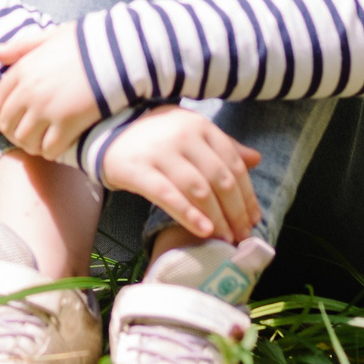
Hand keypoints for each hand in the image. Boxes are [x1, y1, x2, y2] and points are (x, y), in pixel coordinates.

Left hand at [0, 26, 102, 156]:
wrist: (117, 53)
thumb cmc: (85, 43)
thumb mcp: (49, 37)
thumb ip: (20, 46)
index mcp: (23, 70)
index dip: (3, 113)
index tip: (14, 119)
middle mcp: (29, 91)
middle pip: (8, 124)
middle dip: (14, 133)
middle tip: (27, 135)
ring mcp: (46, 109)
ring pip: (24, 140)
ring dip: (31, 145)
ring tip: (41, 143)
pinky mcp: (67, 124)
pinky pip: (48, 149)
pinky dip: (50, 152)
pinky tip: (57, 147)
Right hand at [100, 107, 261, 241]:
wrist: (107, 129)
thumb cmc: (156, 135)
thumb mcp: (190, 132)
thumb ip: (222, 145)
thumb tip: (256, 159)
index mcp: (200, 126)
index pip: (233, 163)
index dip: (247, 194)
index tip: (254, 218)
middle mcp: (184, 135)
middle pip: (220, 178)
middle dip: (236, 211)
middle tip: (242, 235)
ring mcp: (160, 152)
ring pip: (198, 189)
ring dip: (217, 218)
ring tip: (226, 238)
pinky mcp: (139, 169)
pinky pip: (168, 195)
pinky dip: (189, 215)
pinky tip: (203, 231)